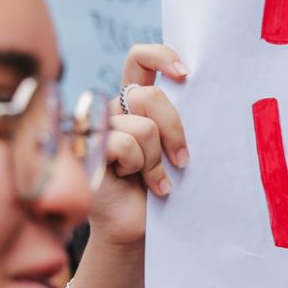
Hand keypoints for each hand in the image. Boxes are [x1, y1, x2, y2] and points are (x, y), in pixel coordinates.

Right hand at [88, 44, 187, 248]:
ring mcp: (96, 130)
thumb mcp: (174, 148)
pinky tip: (138, 184)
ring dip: (155, 160)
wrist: (138, 231)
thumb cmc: (162, 190)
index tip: (186, 75)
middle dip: (174, 129)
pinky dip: (138, 167)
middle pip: (149, 95)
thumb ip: (177, 119)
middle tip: (182, 159)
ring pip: (141, 126)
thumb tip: (201, 93)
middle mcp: (113, 110)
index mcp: (133, 102)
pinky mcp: (86, 151)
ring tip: (156, 181)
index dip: (162, 56)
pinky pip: (122, 144)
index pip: (139, 59)